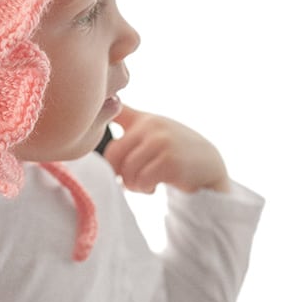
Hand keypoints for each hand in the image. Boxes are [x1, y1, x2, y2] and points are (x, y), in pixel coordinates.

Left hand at [104, 104, 230, 194]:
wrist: (208, 165)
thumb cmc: (173, 151)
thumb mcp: (152, 131)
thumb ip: (127, 121)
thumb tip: (92, 121)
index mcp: (143, 119)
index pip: (114, 113)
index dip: (99, 125)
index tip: (108, 148)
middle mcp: (151, 126)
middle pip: (113, 154)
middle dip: (118, 173)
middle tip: (130, 180)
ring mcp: (161, 142)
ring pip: (127, 170)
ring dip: (133, 185)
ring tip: (144, 184)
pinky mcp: (170, 161)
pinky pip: (142, 180)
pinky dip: (144, 188)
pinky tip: (154, 187)